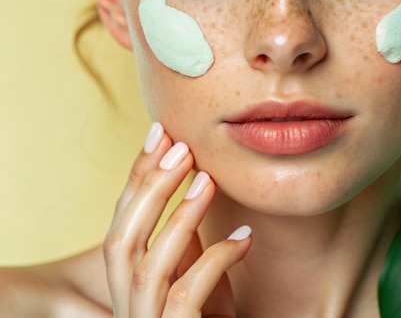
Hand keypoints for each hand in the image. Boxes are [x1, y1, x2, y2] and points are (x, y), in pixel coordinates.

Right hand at [103, 122, 250, 316]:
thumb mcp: (194, 273)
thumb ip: (186, 240)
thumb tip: (196, 181)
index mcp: (128, 279)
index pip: (122, 220)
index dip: (137, 175)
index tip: (159, 132)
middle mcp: (127, 302)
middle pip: (122, 238)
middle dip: (150, 189)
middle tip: (182, 147)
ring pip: (149, 266)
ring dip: (179, 218)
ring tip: (208, 179)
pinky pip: (186, 296)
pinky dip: (216, 260)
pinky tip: (245, 237)